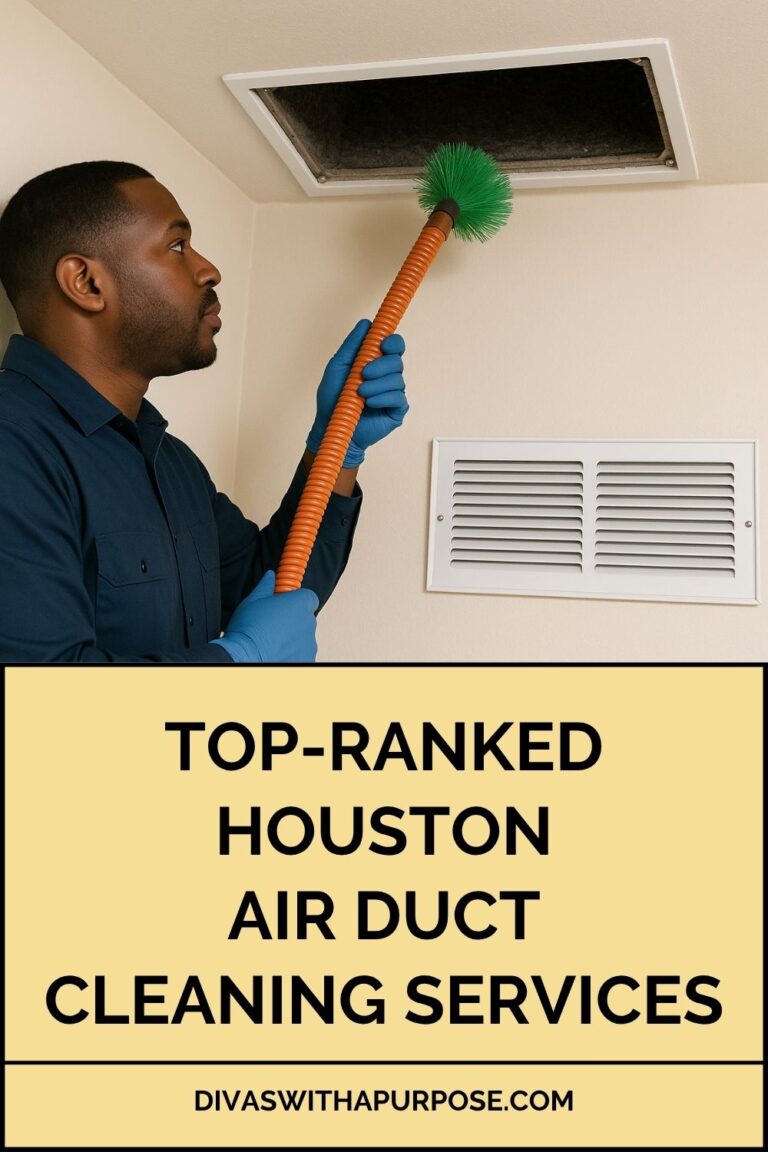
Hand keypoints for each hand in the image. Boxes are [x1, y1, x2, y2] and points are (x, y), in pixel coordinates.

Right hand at [211, 570, 317, 662]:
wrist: (244, 657)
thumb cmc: (248, 630)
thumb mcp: (253, 601)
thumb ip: (266, 586)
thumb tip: (270, 577)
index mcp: (300, 604)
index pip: (309, 597)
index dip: (297, 600)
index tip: (285, 603)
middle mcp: (309, 623)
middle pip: (306, 617)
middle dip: (293, 619)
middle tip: (273, 623)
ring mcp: (309, 644)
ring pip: (304, 637)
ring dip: (293, 637)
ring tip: (272, 640)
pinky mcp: (306, 659)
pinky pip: (302, 652)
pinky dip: (292, 652)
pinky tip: (276, 651)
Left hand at [307, 319, 408, 466]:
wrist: (330, 426)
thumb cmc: (333, 398)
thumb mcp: (338, 366)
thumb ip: (352, 345)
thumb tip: (366, 323)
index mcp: (376, 362)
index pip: (394, 345)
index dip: (392, 342)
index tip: (382, 344)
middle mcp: (387, 376)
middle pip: (397, 360)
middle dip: (380, 365)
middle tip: (363, 374)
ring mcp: (393, 393)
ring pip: (397, 380)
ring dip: (376, 385)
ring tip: (359, 393)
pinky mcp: (396, 410)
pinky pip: (398, 398)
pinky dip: (382, 398)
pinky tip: (368, 403)